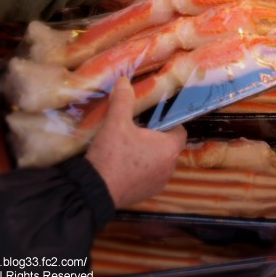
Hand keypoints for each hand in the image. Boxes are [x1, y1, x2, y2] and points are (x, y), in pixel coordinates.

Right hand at [86, 77, 185, 207]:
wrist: (95, 190)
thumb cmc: (112, 155)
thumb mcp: (116, 122)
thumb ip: (123, 100)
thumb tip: (124, 81)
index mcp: (168, 148)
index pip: (180, 131)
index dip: (170, 123)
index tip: (155, 118)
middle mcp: (169, 168)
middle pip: (169, 147)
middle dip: (157, 138)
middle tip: (139, 129)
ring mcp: (158, 184)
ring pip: (159, 163)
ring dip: (149, 155)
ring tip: (129, 146)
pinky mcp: (145, 195)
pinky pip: (149, 177)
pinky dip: (141, 170)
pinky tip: (123, 164)